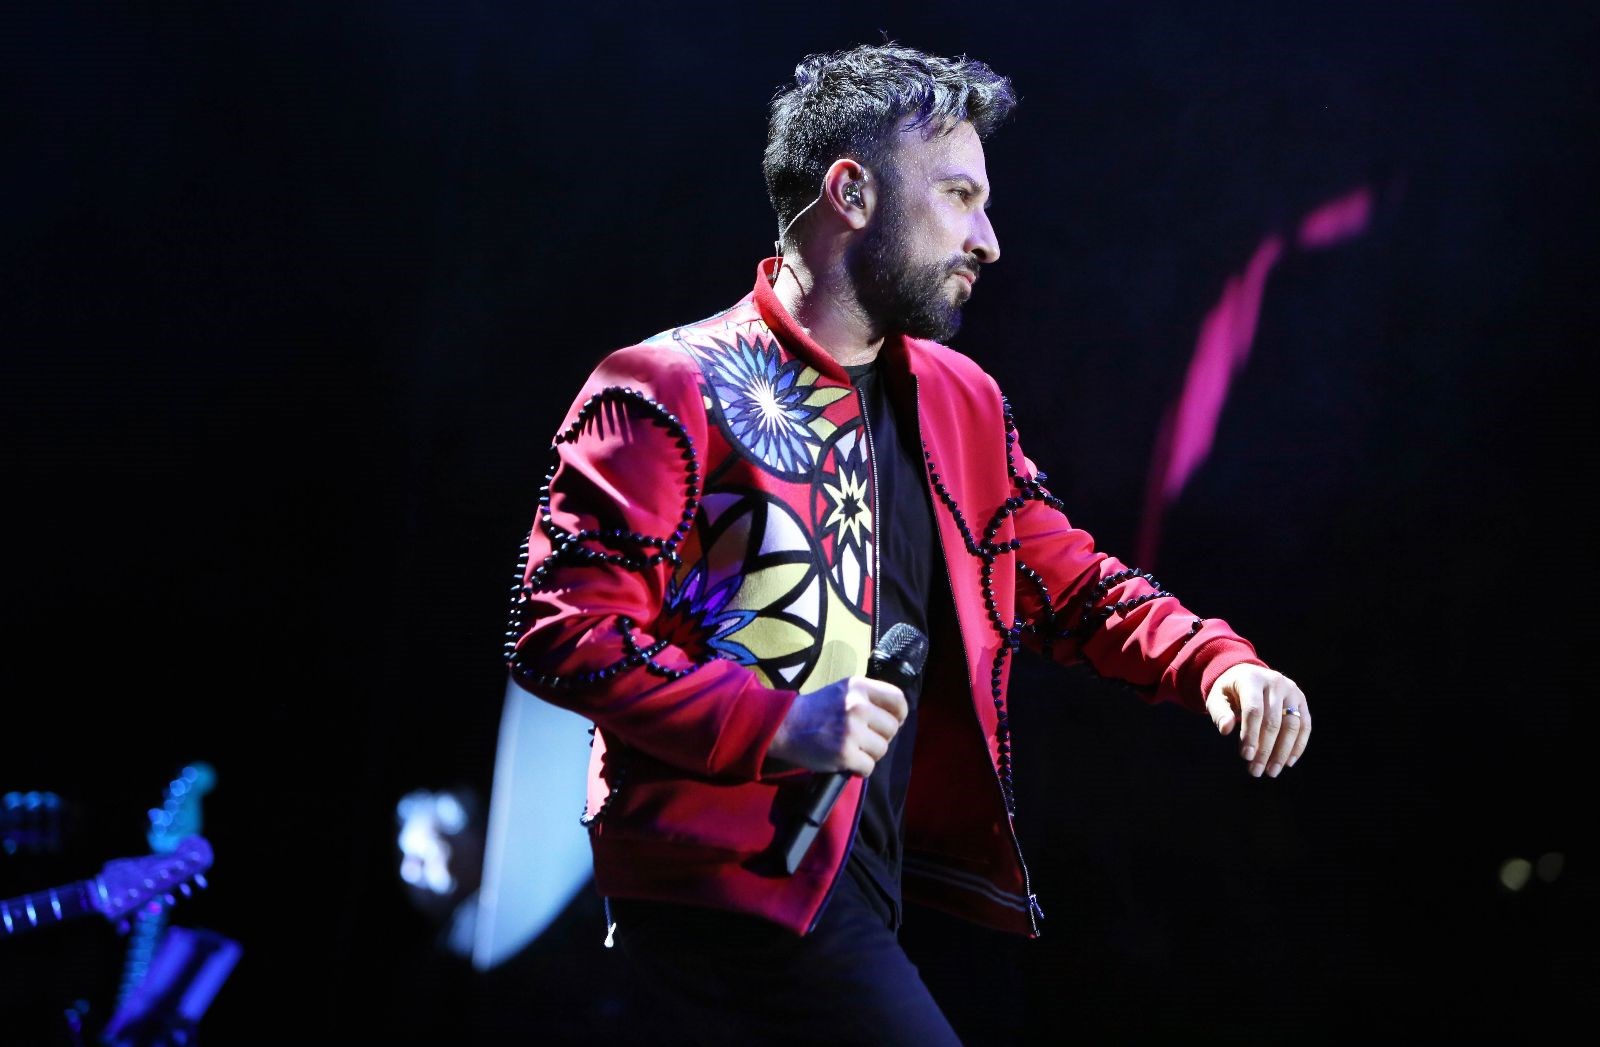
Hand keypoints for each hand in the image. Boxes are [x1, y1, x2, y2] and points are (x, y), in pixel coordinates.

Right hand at [768, 676, 907, 776]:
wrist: (785, 726)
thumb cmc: (817, 709)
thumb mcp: (843, 690)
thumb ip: (868, 697)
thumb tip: (896, 716)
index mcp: (859, 686)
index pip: (898, 700)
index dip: (899, 715)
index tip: (891, 721)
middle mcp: (857, 706)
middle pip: (892, 729)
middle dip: (880, 737)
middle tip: (863, 738)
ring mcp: (851, 730)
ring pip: (882, 749)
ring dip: (870, 754)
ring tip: (853, 748)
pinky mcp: (845, 753)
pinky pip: (869, 767)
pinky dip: (860, 768)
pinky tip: (847, 761)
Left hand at [1204, 663, 1309, 777]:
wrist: (1248, 674)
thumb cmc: (1230, 691)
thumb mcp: (1217, 697)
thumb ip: (1220, 713)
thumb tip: (1225, 729)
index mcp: (1252, 679)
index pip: (1254, 710)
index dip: (1251, 734)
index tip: (1246, 756)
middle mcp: (1275, 682)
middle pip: (1274, 721)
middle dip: (1265, 749)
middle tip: (1256, 771)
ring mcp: (1292, 690)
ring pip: (1292, 725)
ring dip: (1283, 752)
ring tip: (1271, 771)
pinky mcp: (1301, 700)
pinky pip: (1305, 726)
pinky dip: (1298, 746)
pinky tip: (1287, 762)